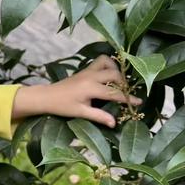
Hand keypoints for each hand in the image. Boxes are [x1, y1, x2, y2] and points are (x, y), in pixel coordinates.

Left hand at [11, 55, 141, 127]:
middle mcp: (90, 77)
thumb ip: (98, 116)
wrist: (46, 97)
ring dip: (116, 70)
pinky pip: (100, 62)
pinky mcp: (84, 69)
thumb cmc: (62, 106)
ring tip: (119, 82)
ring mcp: (87, 71)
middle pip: (114, 75)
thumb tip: (114, 123)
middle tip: (127, 93)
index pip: (114, 93)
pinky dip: (108, 65)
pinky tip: (109, 76)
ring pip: (107, 62)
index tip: (138, 102)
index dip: (127, 99)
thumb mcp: (80, 113)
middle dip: (124, 84)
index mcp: (90, 89)